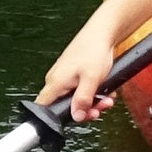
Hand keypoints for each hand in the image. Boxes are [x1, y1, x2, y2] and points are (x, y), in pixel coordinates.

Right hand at [37, 5, 123, 122]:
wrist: (102, 32)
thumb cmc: (94, 50)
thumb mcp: (91, 80)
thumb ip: (82, 100)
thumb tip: (76, 117)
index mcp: (55, 82)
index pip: (45, 108)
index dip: (57, 119)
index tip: (78, 117)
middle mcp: (56, 80)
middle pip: (65, 107)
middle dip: (85, 110)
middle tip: (99, 109)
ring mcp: (65, 77)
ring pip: (75, 100)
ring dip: (93, 102)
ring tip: (106, 99)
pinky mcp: (73, 74)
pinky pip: (81, 91)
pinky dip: (93, 93)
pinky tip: (105, 91)